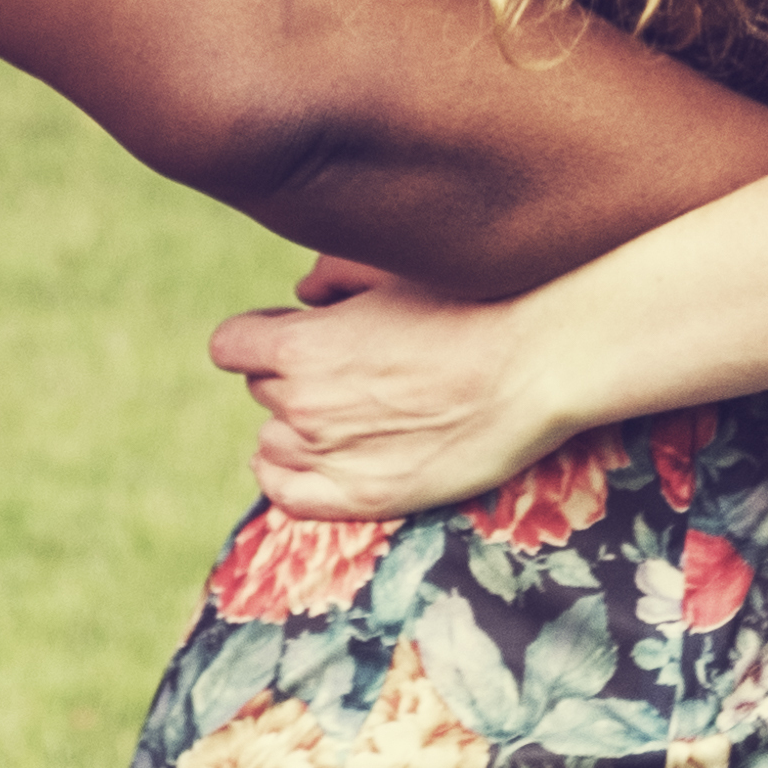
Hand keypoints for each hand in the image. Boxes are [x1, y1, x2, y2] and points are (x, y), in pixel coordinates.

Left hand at [218, 273, 581, 519]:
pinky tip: (313, 461)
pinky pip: (288, 497)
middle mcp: (302, 404)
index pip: (231, 346)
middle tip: (352, 369)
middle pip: (263, 391)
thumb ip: (333, 275)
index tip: (293, 334)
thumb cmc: (471, 304)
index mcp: (299, 344)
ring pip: (274, 443)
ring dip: (299, 427)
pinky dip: (289, 478)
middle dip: (293, 377)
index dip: (261, 337)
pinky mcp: (364, 498)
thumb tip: (304, 292)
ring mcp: (330, 456)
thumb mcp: (392, 269)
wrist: (536, 364)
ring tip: (352, 413)